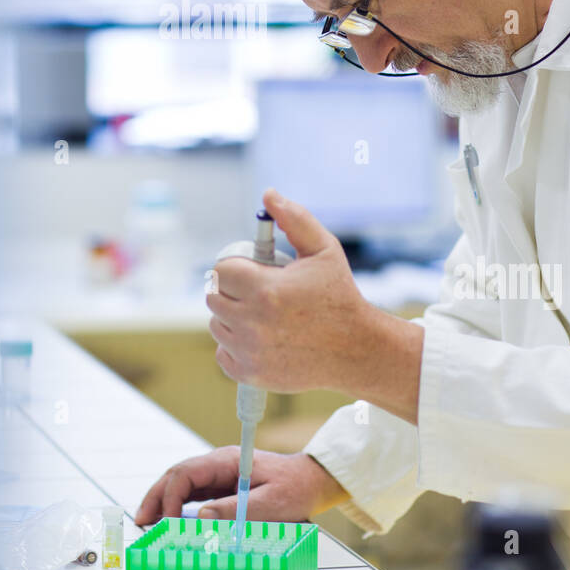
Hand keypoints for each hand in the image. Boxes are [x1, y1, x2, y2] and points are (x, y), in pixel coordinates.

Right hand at [133, 446, 346, 525]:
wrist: (312, 481)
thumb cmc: (295, 489)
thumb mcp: (271, 503)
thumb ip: (237, 509)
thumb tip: (200, 516)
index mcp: (227, 461)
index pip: (187, 473)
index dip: (170, 496)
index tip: (165, 522)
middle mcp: (218, 464)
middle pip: (177, 475)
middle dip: (156, 496)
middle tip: (140, 521)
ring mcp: (219, 474)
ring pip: (181, 483)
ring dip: (162, 500)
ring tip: (147, 522)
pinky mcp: (222, 486)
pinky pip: (193, 493)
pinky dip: (176, 505)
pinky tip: (168, 520)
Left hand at [206, 187, 363, 392]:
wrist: (355, 349)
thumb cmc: (338, 296)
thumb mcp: (324, 250)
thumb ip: (294, 219)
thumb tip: (269, 195)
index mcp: (266, 290)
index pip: (221, 270)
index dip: (235, 266)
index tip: (250, 270)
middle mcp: (253, 323)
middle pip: (213, 297)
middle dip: (232, 289)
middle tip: (256, 289)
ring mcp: (250, 352)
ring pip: (217, 325)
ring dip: (232, 317)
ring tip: (261, 313)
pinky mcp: (251, 374)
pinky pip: (223, 354)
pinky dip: (235, 346)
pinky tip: (259, 337)